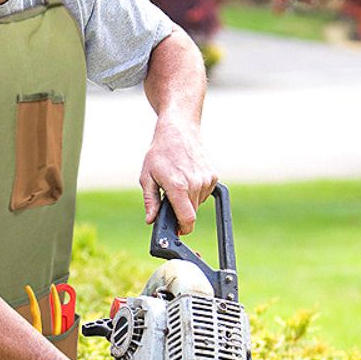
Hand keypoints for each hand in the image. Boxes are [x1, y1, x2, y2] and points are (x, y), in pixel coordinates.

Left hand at [139, 117, 216, 234]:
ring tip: (177, 182)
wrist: (179, 129)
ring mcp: (206, 180)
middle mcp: (195, 184)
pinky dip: (195, 191)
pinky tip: (187, 177)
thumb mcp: (147, 177)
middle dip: (180, 212)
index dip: (183, 229)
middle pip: (192, 213)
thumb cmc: (160, 152)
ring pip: (198, 203)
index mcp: (178, 186)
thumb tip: (151, 220)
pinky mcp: (213, 176)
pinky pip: (204, 193)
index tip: (178, 230)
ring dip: (188, 200)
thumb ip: (150, 201)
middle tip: (169, 198)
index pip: (188, 219)